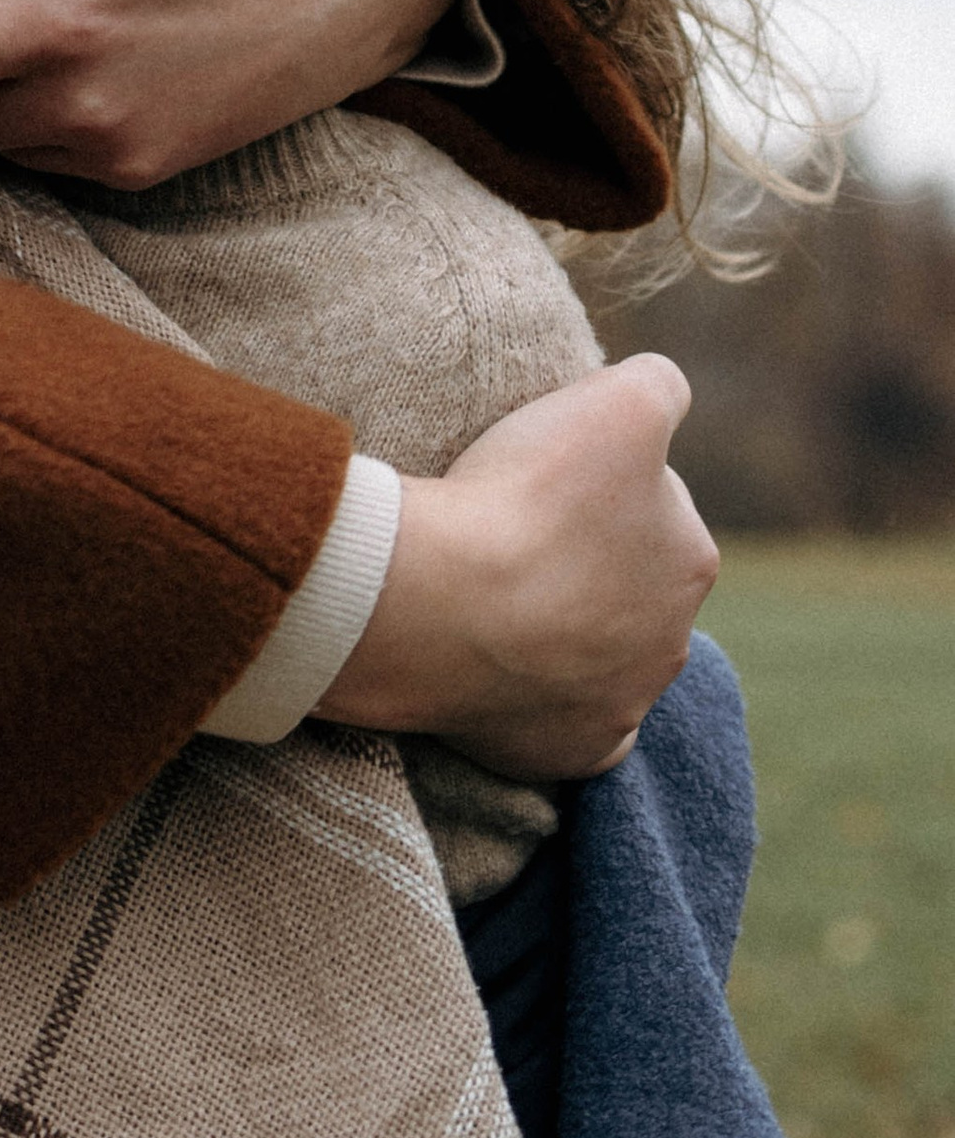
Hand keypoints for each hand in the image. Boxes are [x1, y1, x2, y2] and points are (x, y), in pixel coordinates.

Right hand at [319, 358, 718, 776]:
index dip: (595, 481)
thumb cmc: (530, 495)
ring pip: (598, 655)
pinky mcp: (571, 753)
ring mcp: (621, 705)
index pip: (652, 501)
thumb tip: (663, 392)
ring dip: (560, 628)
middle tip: (513, 532)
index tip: (541, 476)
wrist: (446, 603)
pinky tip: (504, 670)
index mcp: (691, 558)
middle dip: (585, 560)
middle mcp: (672, 642)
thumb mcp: (620, 399)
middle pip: (627, 583)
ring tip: (492, 594)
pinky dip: (542, 701)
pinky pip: (566, 725)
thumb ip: (660, 385)